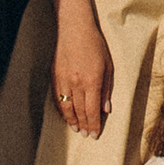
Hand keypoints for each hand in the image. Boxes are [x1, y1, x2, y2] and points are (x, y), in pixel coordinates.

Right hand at [50, 15, 112, 138]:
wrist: (74, 29)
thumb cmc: (95, 45)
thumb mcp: (108, 66)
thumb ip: (106, 89)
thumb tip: (106, 109)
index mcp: (92, 81)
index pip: (92, 111)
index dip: (94, 125)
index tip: (95, 135)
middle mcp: (77, 84)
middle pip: (80, 112)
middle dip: (85, 125)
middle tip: (87, 135)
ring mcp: (64, 81)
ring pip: (67, 108)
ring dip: (72, 121)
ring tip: (77, 129)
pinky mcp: (55, 77)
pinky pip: (58, 99)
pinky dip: (62, 110)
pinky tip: (66, 116)